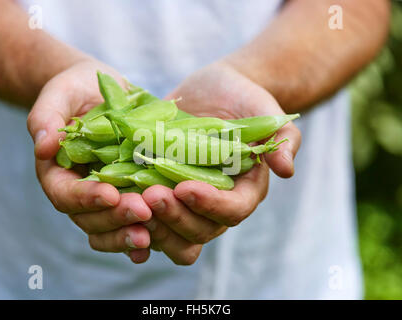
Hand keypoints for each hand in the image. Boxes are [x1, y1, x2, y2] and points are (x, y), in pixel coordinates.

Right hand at [27, 59, 152, 262]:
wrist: (101, 92)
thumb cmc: (77, 90)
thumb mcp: (60, 94)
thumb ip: (46, 117)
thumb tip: (42, 146)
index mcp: (58, 173)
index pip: (65, 194)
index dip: (86, 198)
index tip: (110, 193)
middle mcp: (80, 192)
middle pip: (90, 218)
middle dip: (116, 218)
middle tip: (143, 211)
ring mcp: (105, 198)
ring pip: (110, 227)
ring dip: (129, 233)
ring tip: (152, 233)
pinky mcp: (128, 196)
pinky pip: (130, 223)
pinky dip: (142, 234)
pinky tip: (158, 237)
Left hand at [142, 61, 300, 263]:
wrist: (215, 91)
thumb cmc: (244, 100)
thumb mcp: (265, 112)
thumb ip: (282, 139)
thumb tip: (287, 169)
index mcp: (244, 191)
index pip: (233, 211)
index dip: (211, 206)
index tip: (185, 187)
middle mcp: (215, 204)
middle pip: (200, 230)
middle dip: (175, 217)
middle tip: (151, 194)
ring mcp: (187, 202)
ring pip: (172, 233)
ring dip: (151, 224)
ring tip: (129, 201)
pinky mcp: (163, 191)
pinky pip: (149, 218)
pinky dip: (133, 218)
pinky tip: (114, 206)